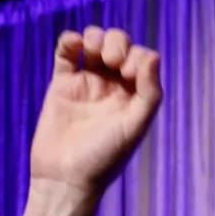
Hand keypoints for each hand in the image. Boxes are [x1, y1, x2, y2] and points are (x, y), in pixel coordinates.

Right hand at [8, 26, 161, 215]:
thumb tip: (152, 56)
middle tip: (111, 60)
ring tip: (92, 50)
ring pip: (94, 44)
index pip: (142, 59)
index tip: (128, 74)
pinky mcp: (62, 84)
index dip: (137, 56)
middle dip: (117, 42)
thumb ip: (149, 93)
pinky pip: (67, 52)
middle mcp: (113, 88)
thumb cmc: (103, 159)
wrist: (65, 178)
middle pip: (119, 45)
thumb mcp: (134, 127)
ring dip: (95, 37)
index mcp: (134, 97)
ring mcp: (87, 84)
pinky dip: (70, 40)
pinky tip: (74, 45)